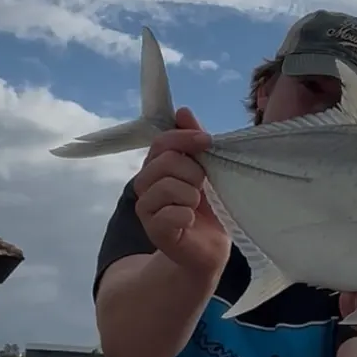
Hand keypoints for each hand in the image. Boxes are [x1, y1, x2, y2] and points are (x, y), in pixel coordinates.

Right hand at [133, 108, 230, 276]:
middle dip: (193, 171)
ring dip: (192, 195)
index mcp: (157, 165)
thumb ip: (193, 141)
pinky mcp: (153, 231)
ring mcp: (146, 208)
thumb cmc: (209, 204)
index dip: (185, 138)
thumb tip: (182, 111)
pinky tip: (190, 220)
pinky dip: (186, 215)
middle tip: (203, 185)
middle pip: (166, 162)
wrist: (210, 245)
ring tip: (196, 204)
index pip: (163, 141)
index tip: (208, 141)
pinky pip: (169, 214)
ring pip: (167, 187)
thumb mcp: (207, 167)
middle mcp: (146, 184)